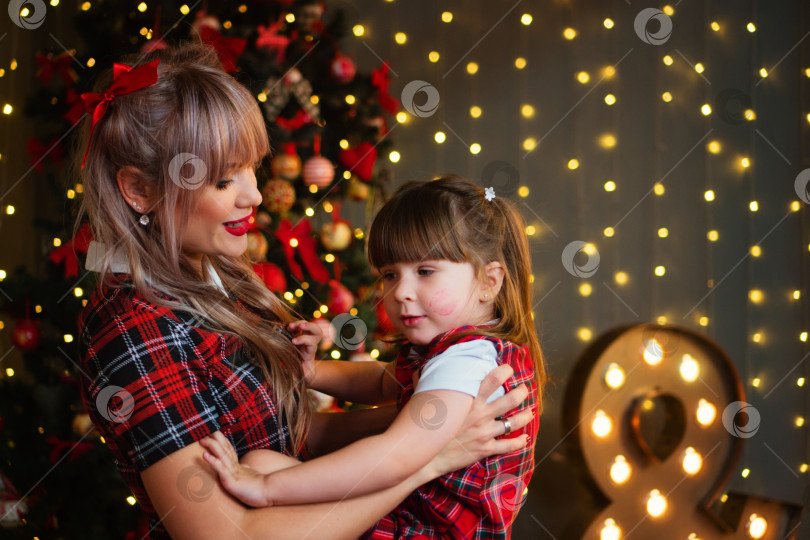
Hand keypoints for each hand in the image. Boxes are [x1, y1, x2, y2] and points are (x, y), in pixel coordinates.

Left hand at [200, 431, 270, 507]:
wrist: (270, 493)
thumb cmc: (261, 490)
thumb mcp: (250, 480)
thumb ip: (245, 475)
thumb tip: (245, 470)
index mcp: (240, 467)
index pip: (229, 451)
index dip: (221, 442)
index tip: (213, 433)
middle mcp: (236, 467)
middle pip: (225, 448)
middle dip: (215, 439)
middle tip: (205, 431)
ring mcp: (234, 472)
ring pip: (222, 455)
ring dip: (211, 446)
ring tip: (202, 439)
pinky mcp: (231, 480)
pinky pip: (220, 469)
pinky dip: (212, 460)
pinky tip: (204, 454)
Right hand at [287, 320, 321, 382]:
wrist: (305, 373)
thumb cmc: (301, 376)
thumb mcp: (300, 378)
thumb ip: (296, 376)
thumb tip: (289, 375)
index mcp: (310, 355)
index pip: (312, 344)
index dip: (304, 340)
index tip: (293, 341)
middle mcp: (309, 345)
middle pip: (317, 332)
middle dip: (310, 327)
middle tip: (299, 326)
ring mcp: (305, 340)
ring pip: (309, 327)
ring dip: (300, 323)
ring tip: (290, 326)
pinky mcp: (299, 336)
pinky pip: (299, 327)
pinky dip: (294, 324)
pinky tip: (287, 327)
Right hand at [425, 364, 532, 478]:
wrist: (425, 456)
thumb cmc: (424, 427)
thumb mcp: (425, 400)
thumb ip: (429, 382)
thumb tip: (424, 366)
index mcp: (469, 401)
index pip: (492, 380)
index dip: (504, 371)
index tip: (509, 369)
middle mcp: (480, 415)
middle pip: (510, 400)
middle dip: (521, 392)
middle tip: (524, 389)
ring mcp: (485, 433)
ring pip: (514, 422)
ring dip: (526, 416)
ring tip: (530, 411)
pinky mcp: (485, 449)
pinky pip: (508, 446)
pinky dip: (519, 442)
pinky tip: (525, 438)